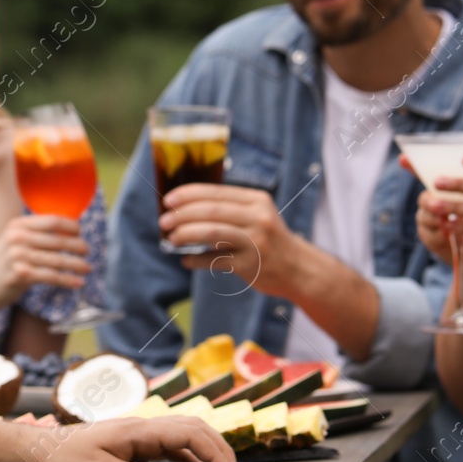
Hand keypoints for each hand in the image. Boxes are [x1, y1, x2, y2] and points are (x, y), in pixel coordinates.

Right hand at [0, 216, 89, 309]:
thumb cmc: (4, 263)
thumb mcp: (14, 241)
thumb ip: (35, 234)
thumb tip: (68, 231)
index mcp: (18, 225)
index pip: (52, 220)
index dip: (70, 226)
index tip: (79, 231)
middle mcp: (17, 238)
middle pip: (57, 240)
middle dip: (77, 246)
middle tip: (86, 251)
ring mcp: (18, 256)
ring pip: (57, 259)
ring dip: (76, 264)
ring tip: (87, 268)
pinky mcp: (22, 275)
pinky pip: (52, 276)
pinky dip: (68, 280)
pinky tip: (78, 282)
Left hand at [27, 415, 241, 461]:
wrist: (38, 453)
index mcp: (138, 430)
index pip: (189, 433)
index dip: (215, 454)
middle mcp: (142, 427)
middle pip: (193, 429)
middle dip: (219, 450)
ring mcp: (138, 436)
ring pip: (183, 437)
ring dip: (207, 453)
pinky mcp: (133, 447)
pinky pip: (169, 448)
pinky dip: (189, 459)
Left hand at [165, 184, 304, 298]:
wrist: (299, 268)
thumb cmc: (269, 239)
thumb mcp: (257, 215)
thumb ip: (229, 209)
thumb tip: (185, 209)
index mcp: (256, 200)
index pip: (216, 193)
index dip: (189, 195)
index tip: (168, 200)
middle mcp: (258, 217)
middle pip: (212, 211)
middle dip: (182, 215)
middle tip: (164, 221)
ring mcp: (256, 242)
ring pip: (212, 233)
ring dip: (186, 234)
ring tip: (171, 238)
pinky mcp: (251, 265)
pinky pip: (216, 260)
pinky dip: (197, 260)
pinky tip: (186, 260)